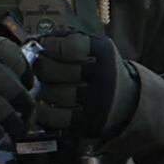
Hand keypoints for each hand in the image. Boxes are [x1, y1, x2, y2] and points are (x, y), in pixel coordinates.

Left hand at [35, 27, 136, 142]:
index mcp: (104, 54)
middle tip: (37, 66)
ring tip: (39, 85)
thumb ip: (67, 38)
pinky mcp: (88, 124)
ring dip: (39, 89)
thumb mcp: (94, 46)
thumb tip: (35, 40)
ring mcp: (97, 104)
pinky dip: (42, 112)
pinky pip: (55, 119)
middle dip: (40, 67)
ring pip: (53, 95)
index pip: (70, 47)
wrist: (127, 100)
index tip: (44, 45)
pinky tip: (42, 105)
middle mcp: (103, 78)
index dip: (50, 45)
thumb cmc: (100, 68)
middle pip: (56, 71)